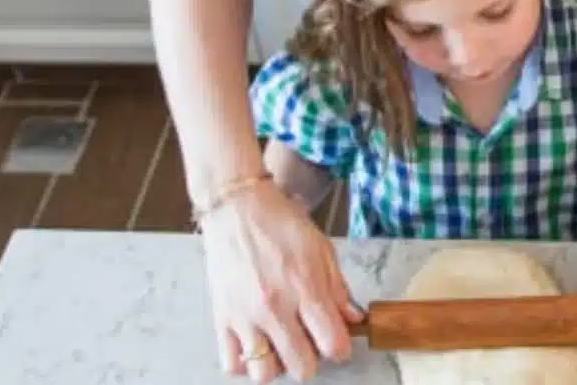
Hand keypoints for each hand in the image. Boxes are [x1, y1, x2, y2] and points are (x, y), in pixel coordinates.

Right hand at [201, 178, 361, 381]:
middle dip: (312, 361)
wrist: (237, 208)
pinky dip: (245, 363)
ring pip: (264, 373)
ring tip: (281, 346)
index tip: (338, 343)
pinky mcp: (221, 319)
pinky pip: (232, 363)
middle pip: (301, 367)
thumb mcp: (322, 249)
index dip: (341, 349)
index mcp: (305, 289)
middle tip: (310, 343)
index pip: (332, 343)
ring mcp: (245, 317)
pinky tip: (256, 344)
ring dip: (277, 365)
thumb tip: (354, 319)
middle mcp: (275, 309)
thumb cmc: (282, 224)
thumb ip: (338, 289)